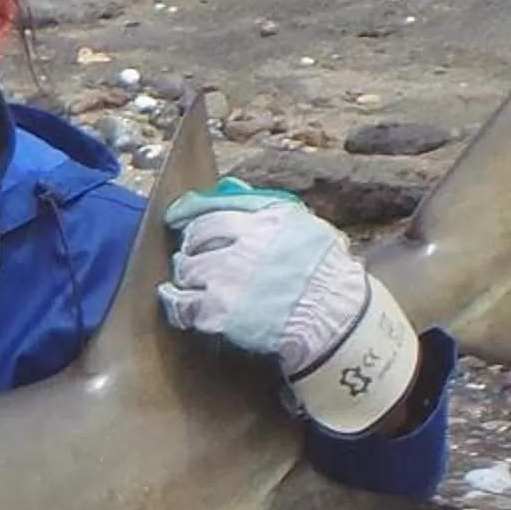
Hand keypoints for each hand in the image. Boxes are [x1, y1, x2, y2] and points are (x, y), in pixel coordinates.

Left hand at [156, 179, 417, 434]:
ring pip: (188, 268)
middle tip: (192, 255)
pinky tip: (175, 300)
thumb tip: (232, 190)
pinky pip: (183, 304)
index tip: (178, 216)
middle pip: (198, 236)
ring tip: (192, 281)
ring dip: (187, 274)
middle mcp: (245, 243)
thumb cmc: (329, 275)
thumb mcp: (309, 228)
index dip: (191, 210)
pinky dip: (176, 302)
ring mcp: (229, 276)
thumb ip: (270, 209)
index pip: (216, 206)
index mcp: (269, 218)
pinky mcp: (220, 310)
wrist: (335, 319)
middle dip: (192, 245)